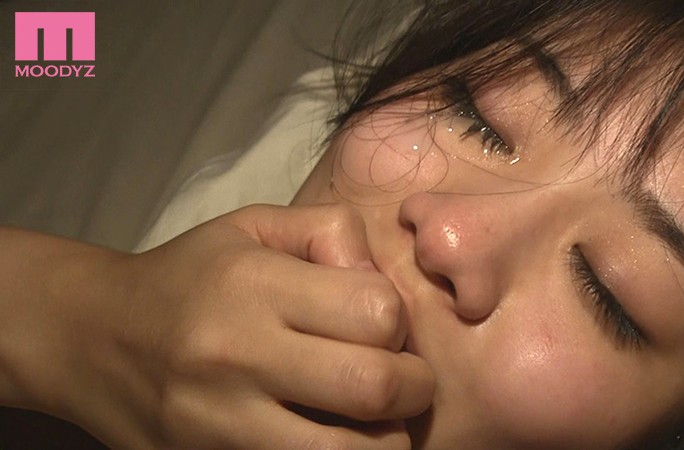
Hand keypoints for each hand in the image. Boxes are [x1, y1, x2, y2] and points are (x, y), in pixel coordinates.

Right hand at [41, 205, 433, 448]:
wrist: (95, 338)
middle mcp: (236, 357)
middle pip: (375, 388)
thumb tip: (383, 278)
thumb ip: (329, 231)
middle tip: (403, 381)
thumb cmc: (190, 276)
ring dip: (384, 440)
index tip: (382, 326)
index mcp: (253, 286)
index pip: (376, 312)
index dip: (398, 321)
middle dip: (413, 387)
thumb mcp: (253, 227)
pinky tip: (332, 438)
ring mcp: (221, 426)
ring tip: (371, 418)